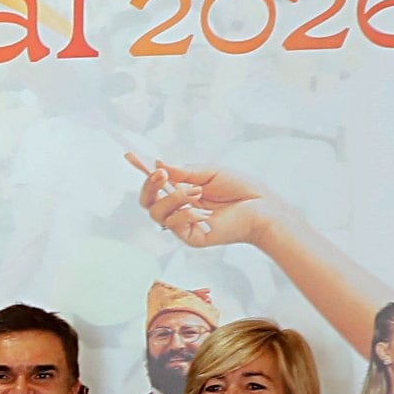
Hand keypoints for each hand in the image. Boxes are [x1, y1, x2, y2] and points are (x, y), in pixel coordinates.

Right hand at [126, 155, 277, 252]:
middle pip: (148, 202)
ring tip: (196, 193)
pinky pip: (174, 226)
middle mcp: (180, 208)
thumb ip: (183, 172)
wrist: (262, 208)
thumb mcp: (209, 173)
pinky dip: (186, 214)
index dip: (142, 171)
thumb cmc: (241, 189)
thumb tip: (158, 165)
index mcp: (183, 191)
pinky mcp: (191, 237)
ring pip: (156, 214)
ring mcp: (184, 224)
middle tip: (161, 175)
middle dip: (149, 186)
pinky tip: (204, 212)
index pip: (156, 184)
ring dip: (173, 199)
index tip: (130, 156)